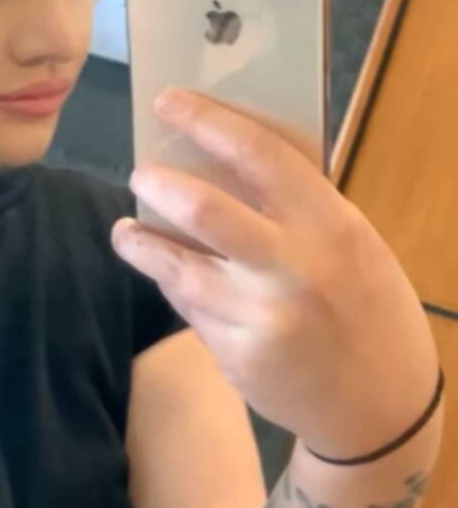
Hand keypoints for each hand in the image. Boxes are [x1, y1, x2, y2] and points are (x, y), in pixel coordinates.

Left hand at [113, 89, 440, 459]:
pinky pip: (188, 309)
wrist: (380, 405)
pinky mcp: (237, 357)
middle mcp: (294, 268)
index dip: (207, 122)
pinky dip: (173, 286)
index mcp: (331, 225)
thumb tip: (219, 163)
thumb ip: (296, 207)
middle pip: (203, 210)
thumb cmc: (366, 304)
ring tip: (126, 231)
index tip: (168, 102)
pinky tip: (165, 275)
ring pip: (177, 267)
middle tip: (141, 174)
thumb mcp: (350, 242)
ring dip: (141, 243)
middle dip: (158, 184)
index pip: (259, 155)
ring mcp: (262, 317)